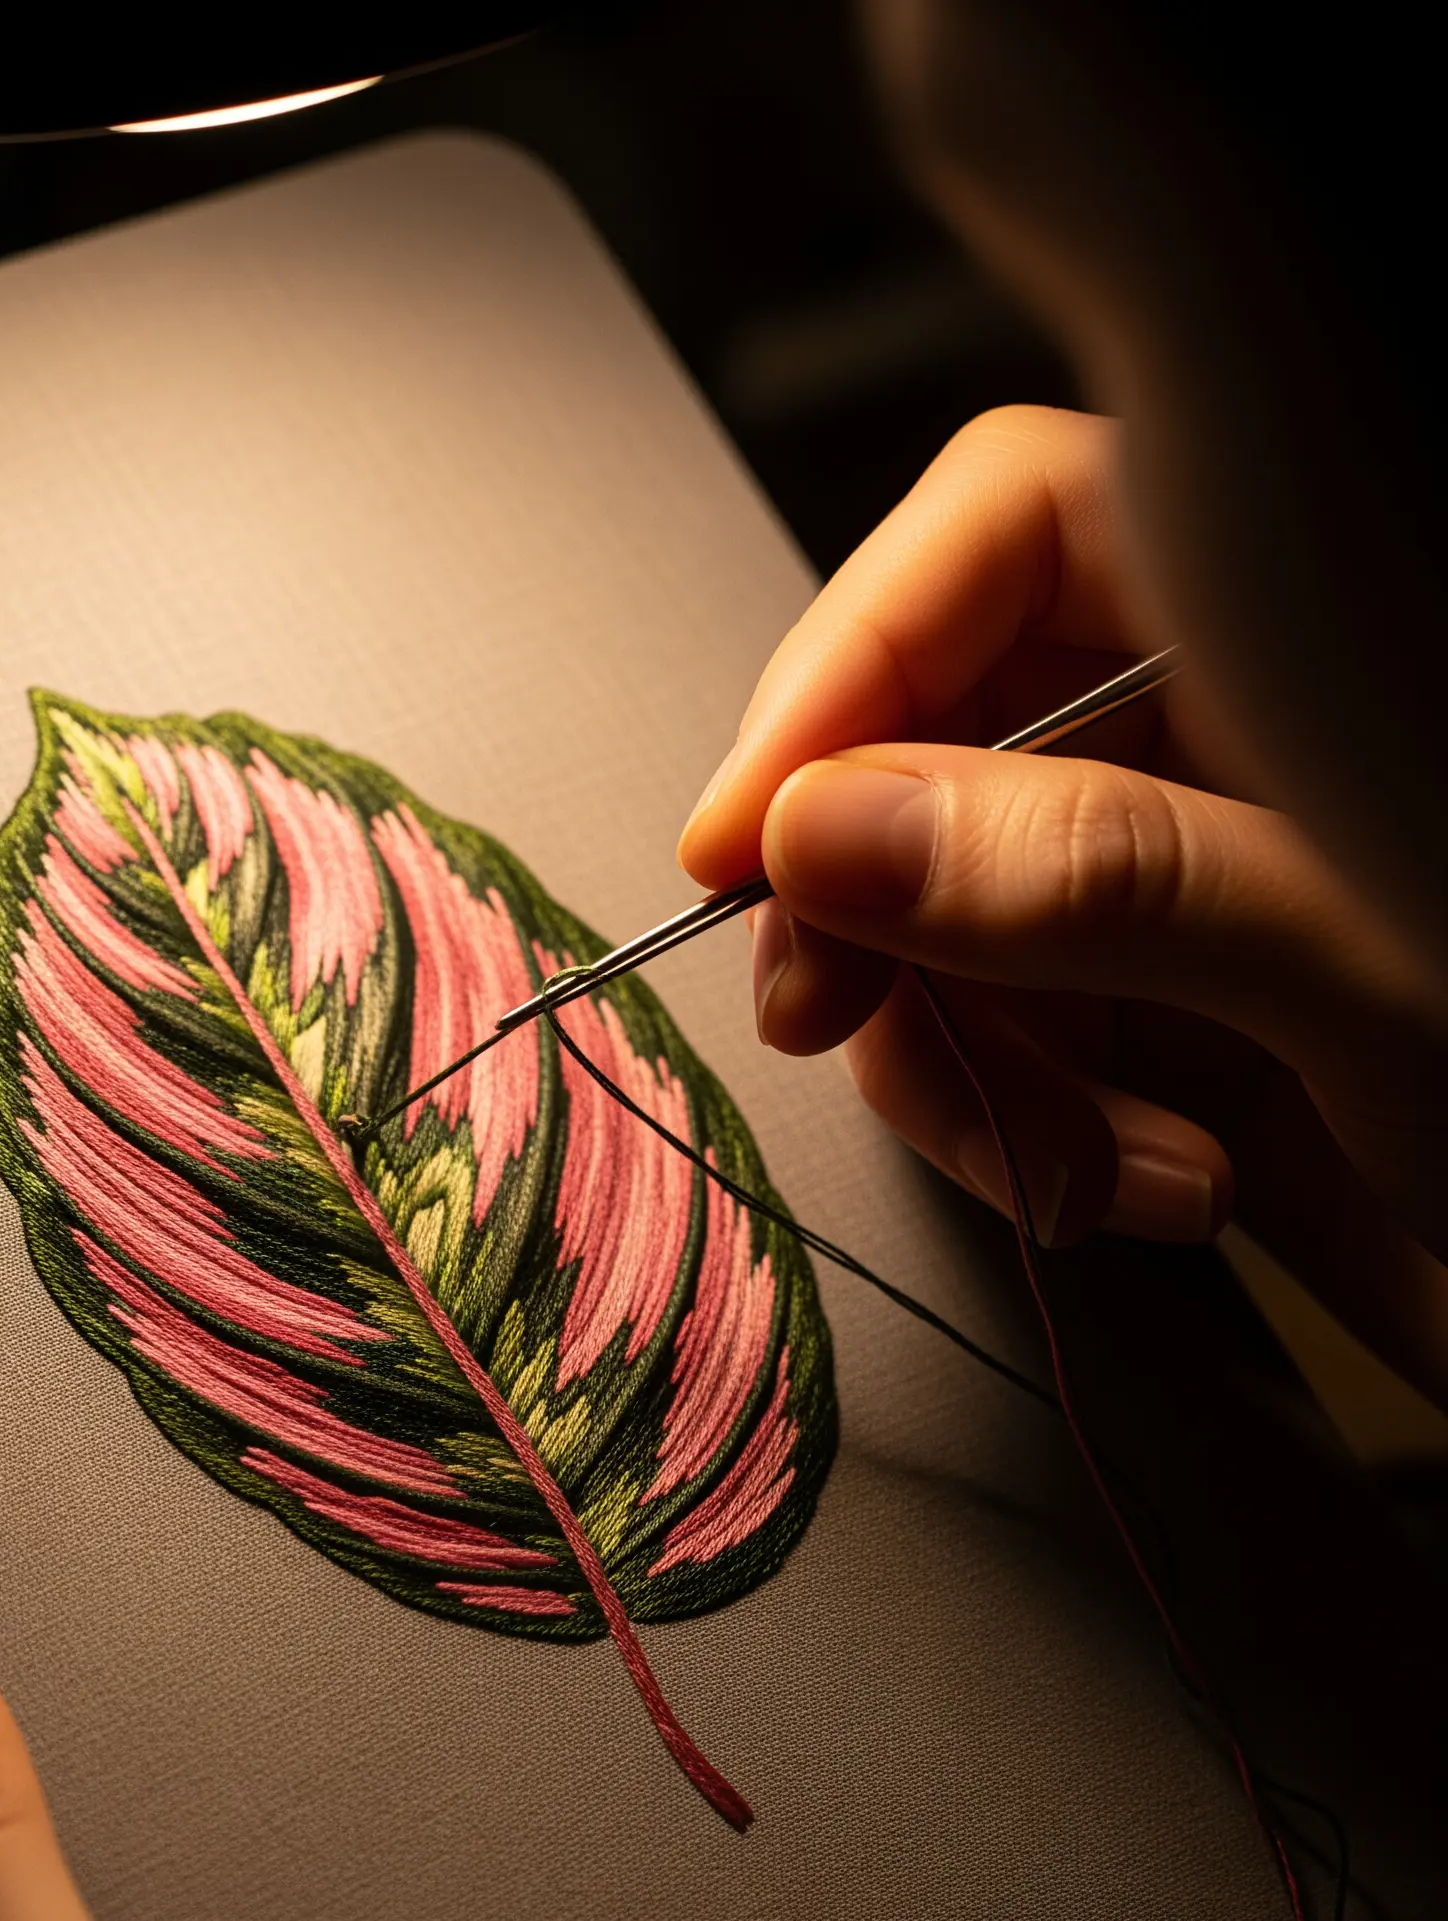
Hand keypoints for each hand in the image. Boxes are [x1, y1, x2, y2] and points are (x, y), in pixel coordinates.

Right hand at [679, 406, 1447, 1405]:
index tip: (745, 834)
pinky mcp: (1180, 1025)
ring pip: (951, 918)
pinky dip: (1040, 1139)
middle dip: (876, 901)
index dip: (852, 659)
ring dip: (976, 1069)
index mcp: (1303, 624)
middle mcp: (1232, 734)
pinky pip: (1012, 1048)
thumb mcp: (1369, 961)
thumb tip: (832, 829)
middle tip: (826, 1013)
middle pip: (944, 736)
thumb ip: (1100, 877)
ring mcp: (1195, 884)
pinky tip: (1160, 1193)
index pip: (1013, 530)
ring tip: (1090, 1167)